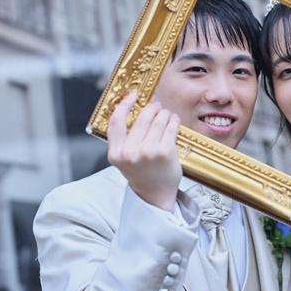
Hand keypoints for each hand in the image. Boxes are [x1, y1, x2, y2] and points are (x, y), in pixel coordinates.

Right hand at [107, 92, 182, 212]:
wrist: (155, 195)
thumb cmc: (142, 174)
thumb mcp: (124, 158)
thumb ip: (125, 138)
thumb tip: (138, 108)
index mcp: (116, 153)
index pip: (116, 121)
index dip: (124, 105)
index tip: (133, 96)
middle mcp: (130, 152)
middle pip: (141, 118)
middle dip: (152, 108)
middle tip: (157, 106)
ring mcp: (148, 152)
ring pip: (158, 120)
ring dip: (164, 113)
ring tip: (167, 114)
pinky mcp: (165, 152)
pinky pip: (170, 127)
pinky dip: (174, 120)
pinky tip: (174, 120)